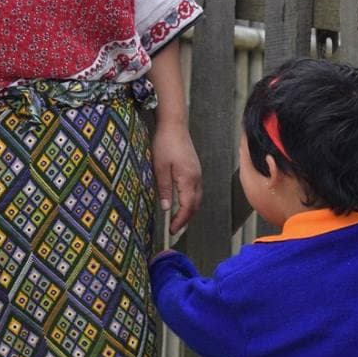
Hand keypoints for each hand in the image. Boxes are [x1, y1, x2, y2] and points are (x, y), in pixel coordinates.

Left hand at [152, 120, 202, 234]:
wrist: (174, 125)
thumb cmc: (165, 144)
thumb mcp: (160, 167)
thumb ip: (164, 188)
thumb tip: (166, 208)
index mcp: (188, 179)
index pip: (187, 207)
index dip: (180, 221)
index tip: (172, 230)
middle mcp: (196, 178)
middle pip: (195, 205)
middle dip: (186, 219)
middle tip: (174, 229)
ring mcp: (198, 173)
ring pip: (198, 198)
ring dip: (189, 211)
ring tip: (178, 220)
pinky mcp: (195, 169)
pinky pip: (196, 190)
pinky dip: (191, 201)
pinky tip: (182, 203)